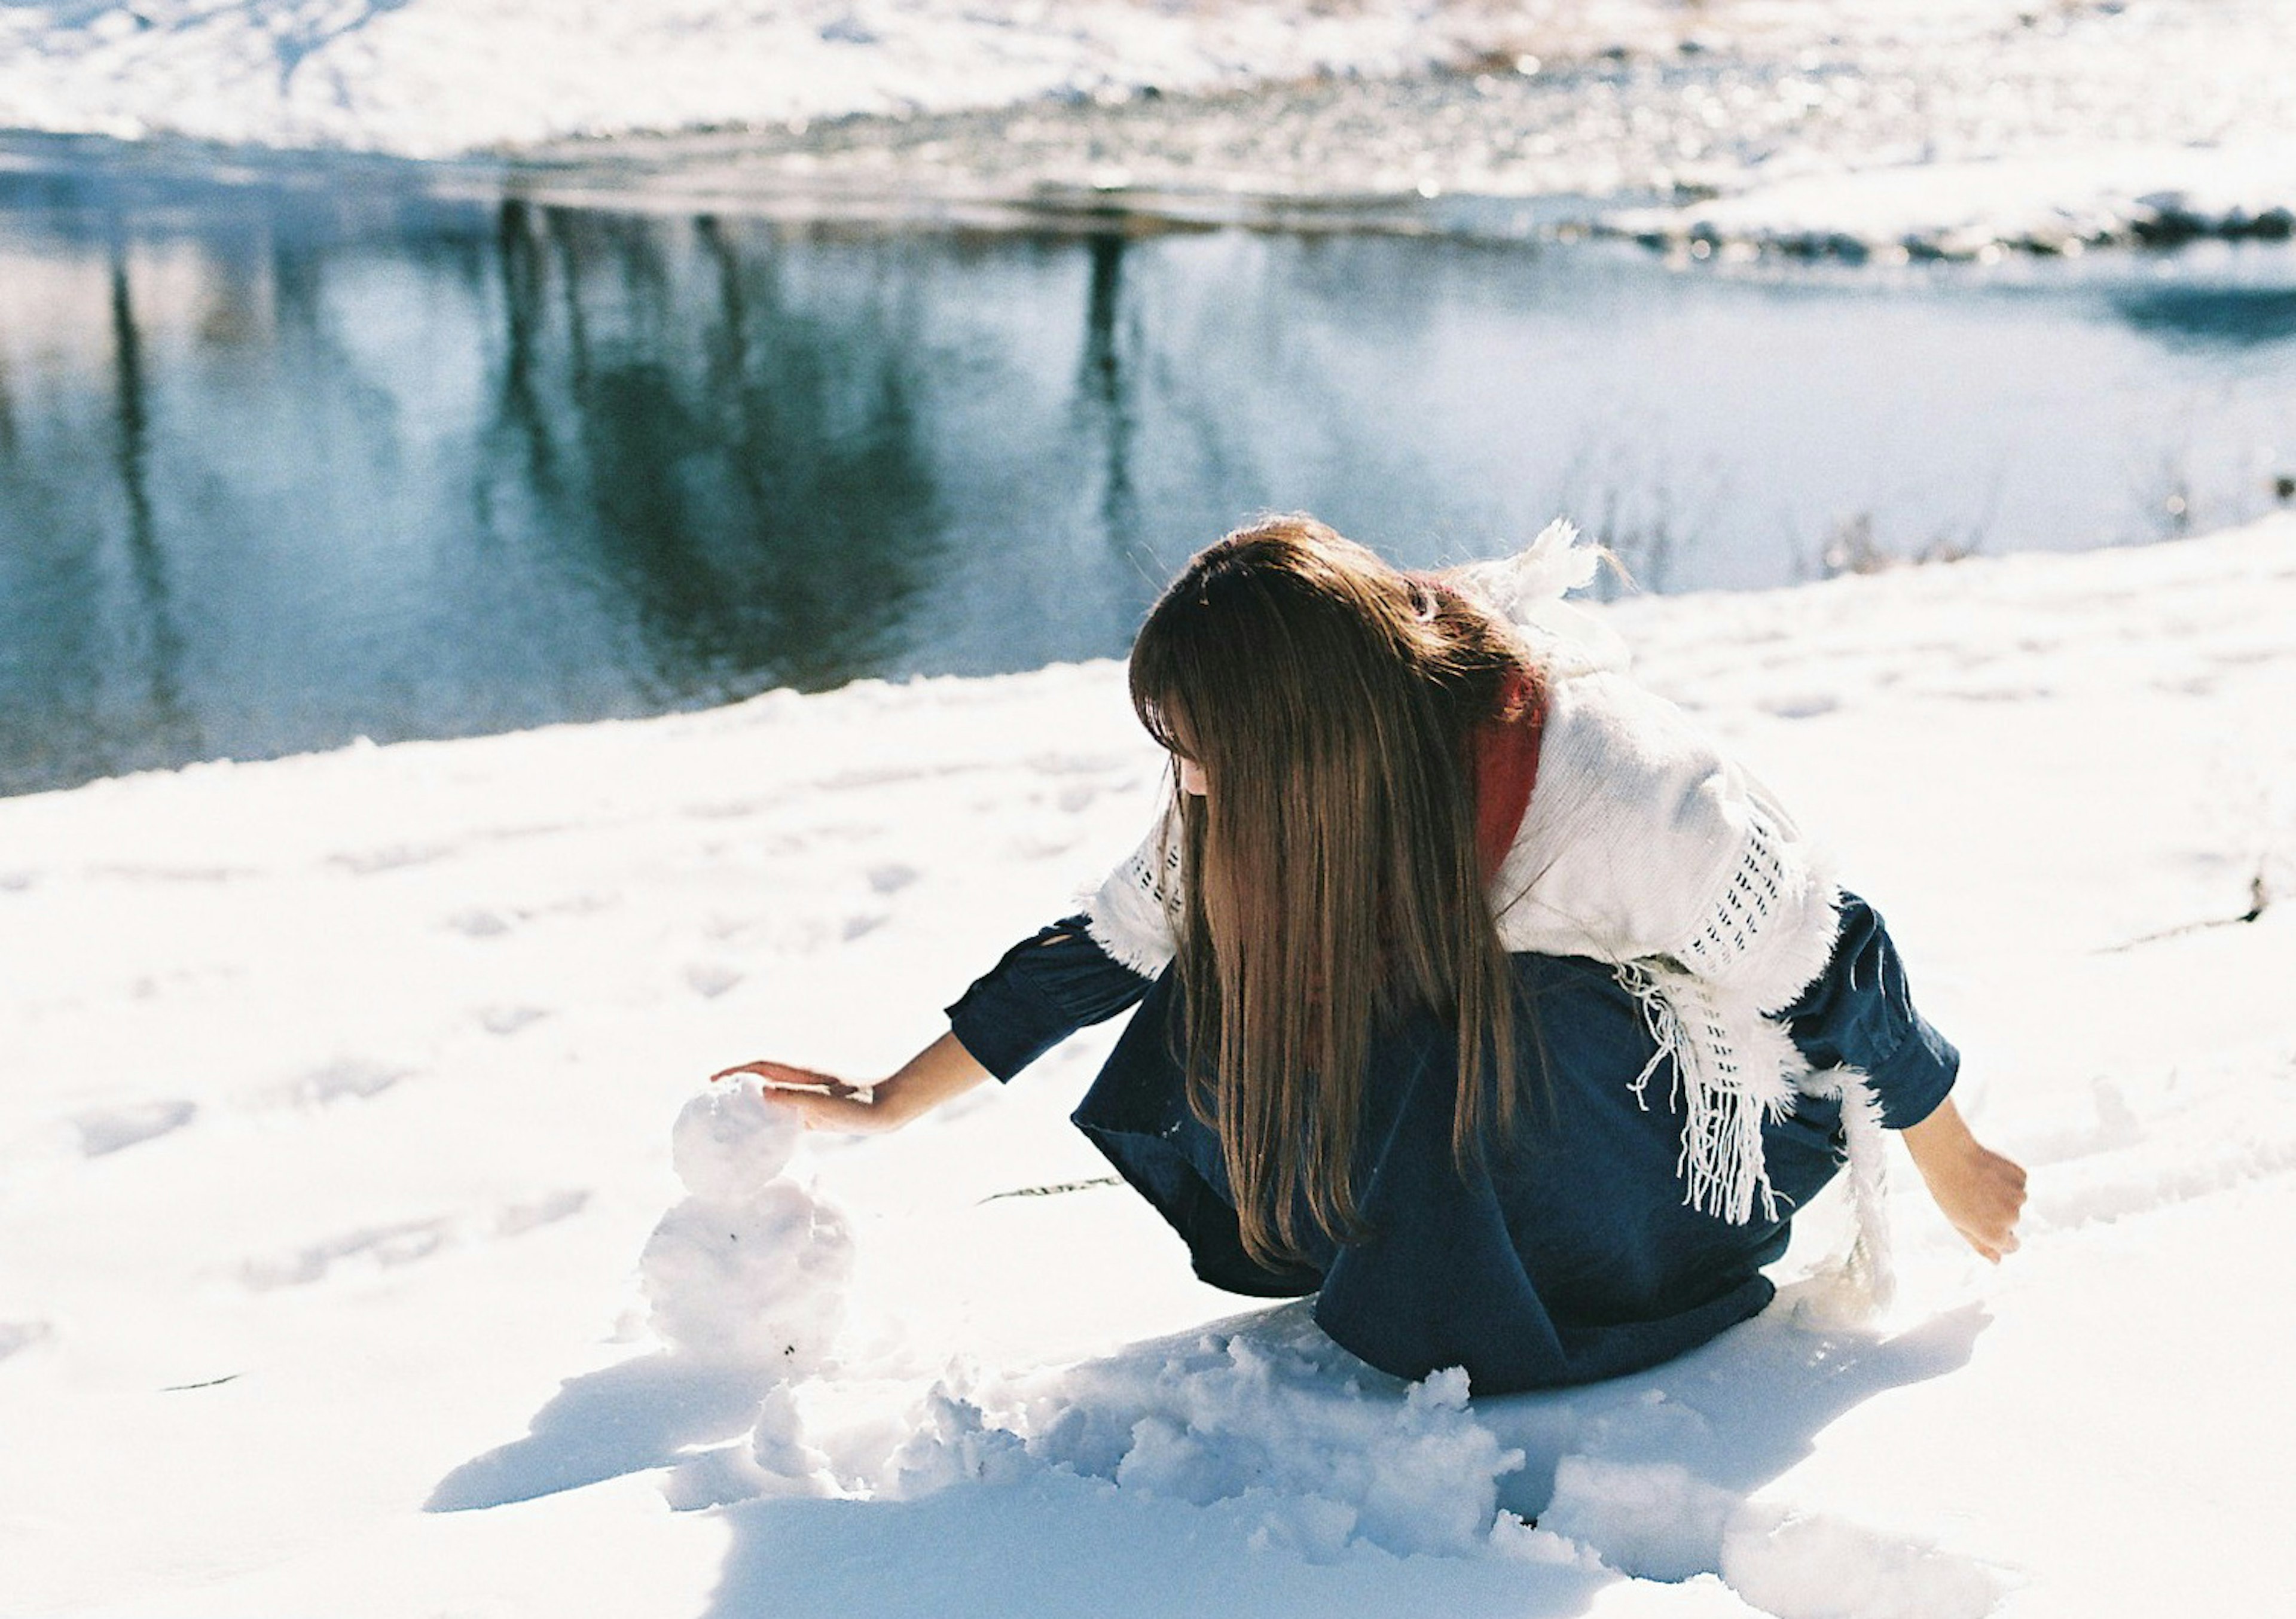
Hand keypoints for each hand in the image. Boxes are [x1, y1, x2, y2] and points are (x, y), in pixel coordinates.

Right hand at [710, 1059, 895, 1132]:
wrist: (889, 1108)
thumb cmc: (860, 1105)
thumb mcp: (825, 1103)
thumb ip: (795, 1098)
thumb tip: (760, 1092)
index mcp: (798, 1074)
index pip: (758, 1068)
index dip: (733, 1073)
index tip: (709, 1083)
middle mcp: (799, 1083)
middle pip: (759, 1082)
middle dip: (735, 1089)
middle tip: (710, 1104)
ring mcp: (807, 1098)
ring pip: (770, 1100)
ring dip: (750, 1107)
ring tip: (726, 1123)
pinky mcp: (816, 1115)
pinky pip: (784, 1118)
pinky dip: (769, 1125)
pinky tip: (760, 1142)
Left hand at [1901, 1099, 2028, 1261]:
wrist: (1948, 1154)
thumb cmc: (1948, 1191)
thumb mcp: (1959, 1223)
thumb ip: (1981, 1244)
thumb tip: (1998, 1261)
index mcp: (1995, 1235)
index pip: (2011, 1246)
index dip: (1998, 1235)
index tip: (1986, 1223)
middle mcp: (2012, 1218)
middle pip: (2011, 1221)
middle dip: (1997, 1211)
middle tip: (1973, 1196)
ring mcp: (2019, 1196)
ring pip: (2016, 1199)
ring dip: (2002, 1193)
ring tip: (1978, 1181)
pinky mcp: (2022, 1176)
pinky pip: (2018, 1181)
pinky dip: (2007, 1177)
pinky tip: (1988, 1169)